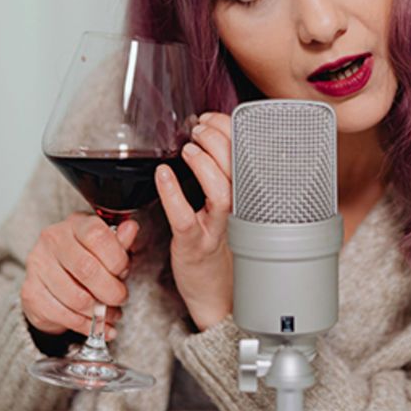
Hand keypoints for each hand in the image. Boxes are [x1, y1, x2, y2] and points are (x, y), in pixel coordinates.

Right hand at [21, 213, 139, 339]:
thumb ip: (119, 242)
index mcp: (75, 224)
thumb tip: (131, 228)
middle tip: (120, 298)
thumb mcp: (106, 247)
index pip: (97, 235)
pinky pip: (64, 315)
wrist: (51, 279)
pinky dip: (86, 325)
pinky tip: (96, 324)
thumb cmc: (85, 258)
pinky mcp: (31, 293)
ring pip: (76, 298)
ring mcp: (38, 266)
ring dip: (99, 312)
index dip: (117, 258)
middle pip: (87, 269)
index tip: (123, 271)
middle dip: (111, 291)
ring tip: (109, 313)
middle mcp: (52, 240)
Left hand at [156, 111, 232, 330]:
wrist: (215, 292)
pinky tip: (163, 175)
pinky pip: (184, 218)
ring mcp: (216, 229)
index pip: (246, 155)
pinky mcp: (195, 245)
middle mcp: (236, 211)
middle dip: (220, 141)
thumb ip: (220, 173)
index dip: (231, 130)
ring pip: (221, 193)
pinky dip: (173, 194)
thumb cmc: (216, 242)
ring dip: (205, 164)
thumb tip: (207, 135)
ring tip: (189, 148)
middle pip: (239, 169)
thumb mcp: (223, 204)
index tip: (211, 118)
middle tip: (199, 129)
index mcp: (243, 196)